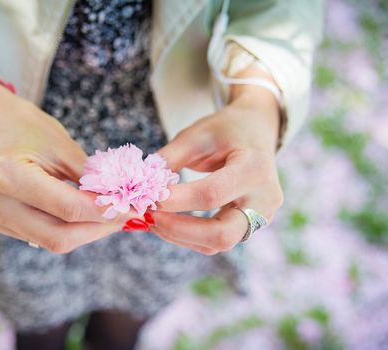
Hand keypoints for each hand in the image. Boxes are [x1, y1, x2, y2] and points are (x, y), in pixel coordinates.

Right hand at [0, 81, 127, 252]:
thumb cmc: (24, 126)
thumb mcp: (62, 144)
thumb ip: (90, 177)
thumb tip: (121, 202)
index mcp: (8, 175)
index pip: (68, 209)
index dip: (105, 213)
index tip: (132, 209)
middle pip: (59, 236)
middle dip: (98, 229)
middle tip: (125, 216)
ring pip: (51, 240)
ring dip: (85, 231)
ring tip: (108, 214)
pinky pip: (39, 235)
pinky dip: (67, 228)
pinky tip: (83, 214)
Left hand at [150, 84, 283, 254]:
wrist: (256, 131)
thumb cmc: (226, 130)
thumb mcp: (197, 134)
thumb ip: (171, 158)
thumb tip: (144, 184)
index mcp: (255, 168)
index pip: (212, 194)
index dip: (177, 200)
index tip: (148, 198)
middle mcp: (264, 198)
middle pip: (222, 234)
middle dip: (179, 230)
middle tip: (149, 217)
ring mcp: (261, 216)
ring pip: (217, 243)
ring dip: (180, 235)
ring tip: (152, 219)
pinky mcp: (251, 226)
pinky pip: (217, 241)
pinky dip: (189, 236)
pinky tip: (167, 223)